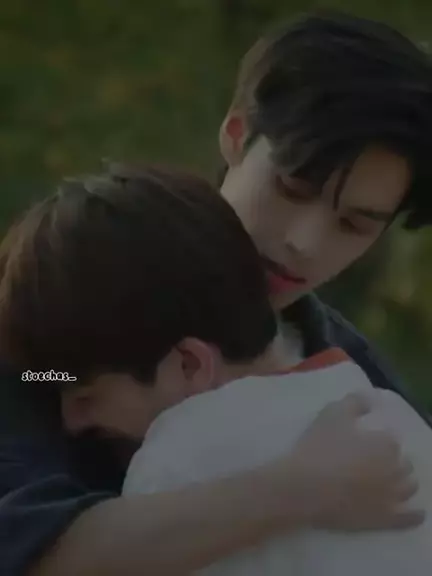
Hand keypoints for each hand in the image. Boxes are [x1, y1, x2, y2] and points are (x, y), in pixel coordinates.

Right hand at [283, 392, 424, 530]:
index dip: (378, 439)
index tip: (366, 440)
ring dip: (404, 481)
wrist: (303, 488)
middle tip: (376, 459)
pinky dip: (415, 515)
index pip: (390, 439)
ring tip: (392, 480)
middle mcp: (395, 471)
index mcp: (385, 444)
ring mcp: (391, 498)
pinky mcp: (382, 520)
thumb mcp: (332, 413)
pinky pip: (407, 519)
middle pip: (403, 463)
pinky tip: (418, 513)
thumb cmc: (318, 447)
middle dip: (394, 460)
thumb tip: (370, 399)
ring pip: (408, 488)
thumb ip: (355, 402)